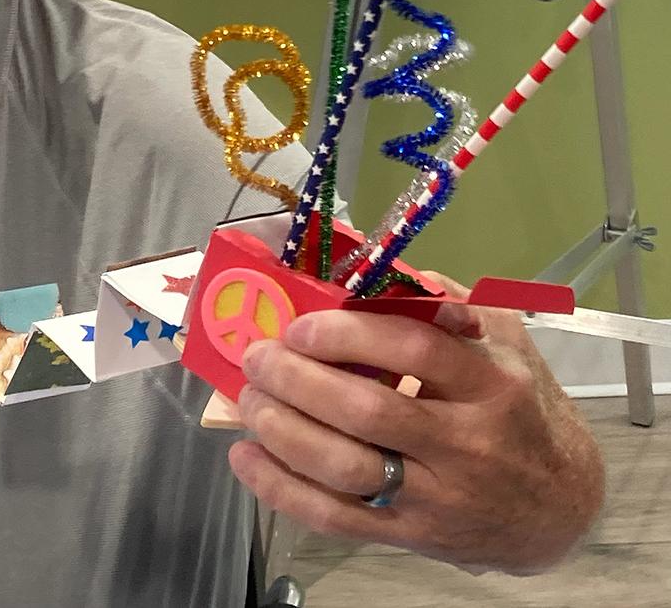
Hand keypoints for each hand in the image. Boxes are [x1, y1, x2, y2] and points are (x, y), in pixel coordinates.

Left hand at [228, 273, 604, 574]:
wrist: (559, 507)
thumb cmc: (520, 408)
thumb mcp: (504, 342)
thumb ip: (446, 302)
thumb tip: (377, 270)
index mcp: (489, 382)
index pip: (412, 350)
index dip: (347, 334)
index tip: (300, 326)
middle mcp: (466, 443)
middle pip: (368, 412)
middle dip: (299, 381)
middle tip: (258, 357)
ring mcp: (438, 497)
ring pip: (347, 469)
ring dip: (283, 431)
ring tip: (249, 400)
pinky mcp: (411, 536)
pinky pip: (337, 518)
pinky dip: (283, 489)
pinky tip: (247, 457)